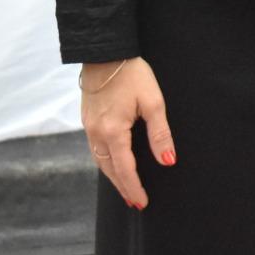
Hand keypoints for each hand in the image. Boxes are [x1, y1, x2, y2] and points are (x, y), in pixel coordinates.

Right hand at [80, 58, 173, 209]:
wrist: (105, 52)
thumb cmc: (131, 74)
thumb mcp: (152, 102)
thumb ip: (160, 134)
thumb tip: (168, 161)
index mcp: (113, 131)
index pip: (125, 169)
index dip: (134, 188)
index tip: (142, 203)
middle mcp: (96, 133)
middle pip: (109, 169)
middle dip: (123, 187)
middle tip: (135, 202)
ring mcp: (89, 126)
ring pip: (100, 160)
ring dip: (113, 176)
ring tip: (125, 187)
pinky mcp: (87, 119)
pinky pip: (95, 148)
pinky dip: (105, 161)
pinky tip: (113, 163)